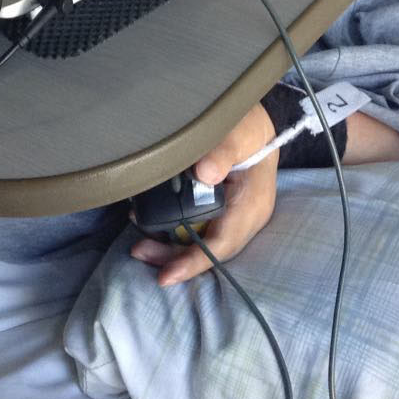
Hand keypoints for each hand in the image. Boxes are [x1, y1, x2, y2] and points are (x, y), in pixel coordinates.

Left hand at [130, 103, 277, 286]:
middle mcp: (244, 218)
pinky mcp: (222, 210)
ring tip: (140, 243)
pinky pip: (199, 230)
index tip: (166, 275)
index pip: (222, 244)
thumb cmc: (249, 128)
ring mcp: (233, 216)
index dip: (194, 262)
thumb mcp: (239, 134)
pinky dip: (176, 231)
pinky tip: (153, 224)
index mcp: (251, 206)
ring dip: (171, 247)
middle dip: (174, 257)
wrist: (259, 123)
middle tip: (139, 251)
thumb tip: (204, 174)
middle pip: (208, 250)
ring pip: (202, 243)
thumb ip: (223, 152)